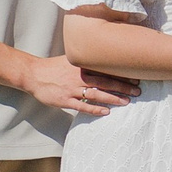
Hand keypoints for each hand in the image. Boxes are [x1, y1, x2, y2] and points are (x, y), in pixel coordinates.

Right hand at [24, 56, 138, 114]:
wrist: (33, 74)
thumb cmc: (54, 67)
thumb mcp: (71, 59)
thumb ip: (87, 61)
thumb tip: (106, 59)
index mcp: (82, 65)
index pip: (106, 69)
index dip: (121, 73)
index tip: (136, 76)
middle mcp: (79, 76)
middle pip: (105, 81)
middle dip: (123, 86)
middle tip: (137, 90)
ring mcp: (72, 89)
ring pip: (96, 94)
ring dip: (112, 98)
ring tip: (126, 102)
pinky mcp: (65, 100)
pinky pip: (82, 106)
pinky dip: (95, 109)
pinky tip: (106, 112)